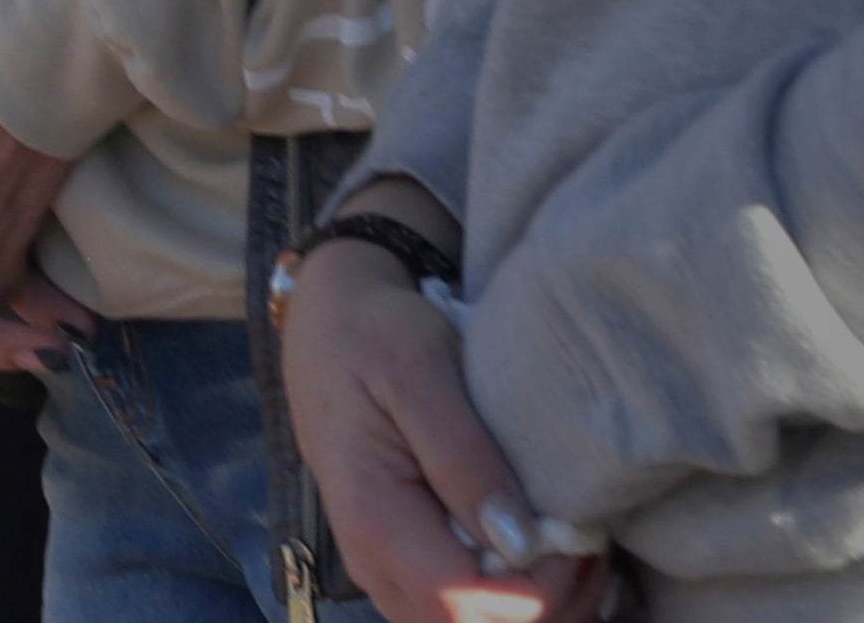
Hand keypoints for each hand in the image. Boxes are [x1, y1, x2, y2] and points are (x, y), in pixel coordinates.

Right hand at [282, 231, 610, 622]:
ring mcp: (383, 570)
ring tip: (577, 546)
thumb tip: (520, 545)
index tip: (575, 535)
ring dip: (542, 608)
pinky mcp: (402, 565)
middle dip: (550, 605)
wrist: (328, 323)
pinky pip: (464, 614)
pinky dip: (523, 603)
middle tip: (588, 539)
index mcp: (371, 514)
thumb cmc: (375, 335)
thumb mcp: (421, 372)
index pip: (462, 603)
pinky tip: (553, 559)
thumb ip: (464, 457)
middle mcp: (370, 560)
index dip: (534, 593)